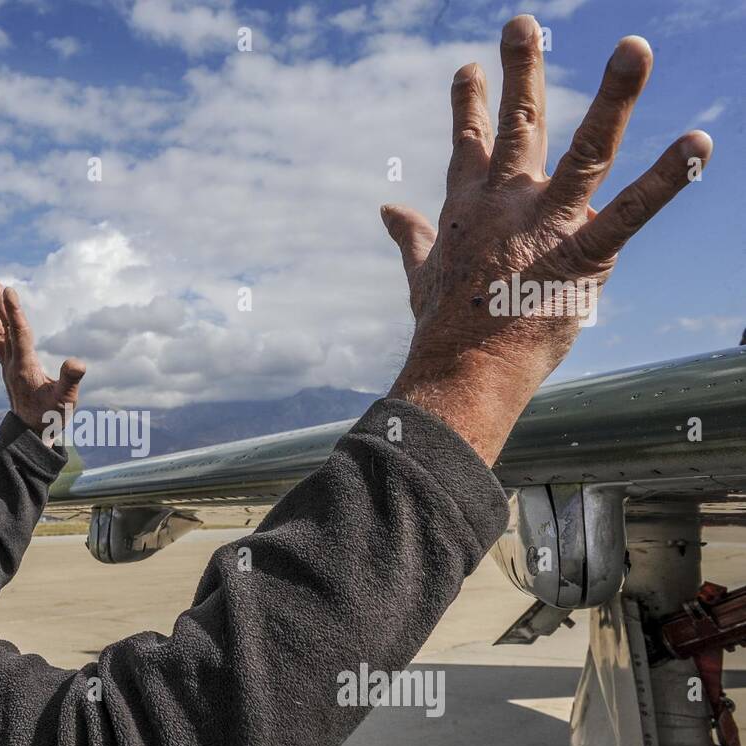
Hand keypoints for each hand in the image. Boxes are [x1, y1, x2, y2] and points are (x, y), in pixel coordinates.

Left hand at [0, 281, 85, 443]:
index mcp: (25, 367)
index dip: (14, 311)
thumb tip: (77, 362)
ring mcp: (9, 368)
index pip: (19, 333)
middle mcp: (13, 365)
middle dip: (0, 306)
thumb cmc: (51, 417)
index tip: (8, 291)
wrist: (32, 435)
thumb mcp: (66, 400)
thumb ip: (70, 380)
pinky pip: (2, 345)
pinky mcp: (11, 372)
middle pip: (6, 329)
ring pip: (1, 336)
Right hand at [383, 14, 711, 464]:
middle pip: (519, 128)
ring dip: (613, 98)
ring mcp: (542, 227)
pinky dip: (665, 181)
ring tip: (634, 47)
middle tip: (521, 23)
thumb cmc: (443, 332)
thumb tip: (386, 208)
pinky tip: (697, 143)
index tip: (468, 69)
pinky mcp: (579, 257)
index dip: (470, 105)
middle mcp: (504, 207)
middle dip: (520, 72)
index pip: (469, 146)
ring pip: (584, 152)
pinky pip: (628, 214)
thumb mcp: (420, 276)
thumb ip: (409, 237)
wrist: (459, 374)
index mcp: (466, 212)